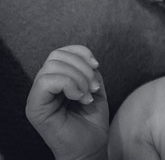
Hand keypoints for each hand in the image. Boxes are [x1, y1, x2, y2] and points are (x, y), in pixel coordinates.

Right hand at [26, 45, 108, 159]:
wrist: (90, 147)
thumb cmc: (91, 120)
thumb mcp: (94, 86)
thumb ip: (87, 70)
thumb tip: (85, 60)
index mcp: (56, 79)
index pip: (60, 52)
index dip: (81, 52)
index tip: (96, 66)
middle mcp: (43, 86)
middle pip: (56, 56)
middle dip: (82, 67)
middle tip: (93, 87)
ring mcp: (37, 97)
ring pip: (52, 66)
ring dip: (78, 77)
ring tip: (87, 94)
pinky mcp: (35, 108)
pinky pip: (47, 81)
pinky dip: (69, 85)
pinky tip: (79, 98)